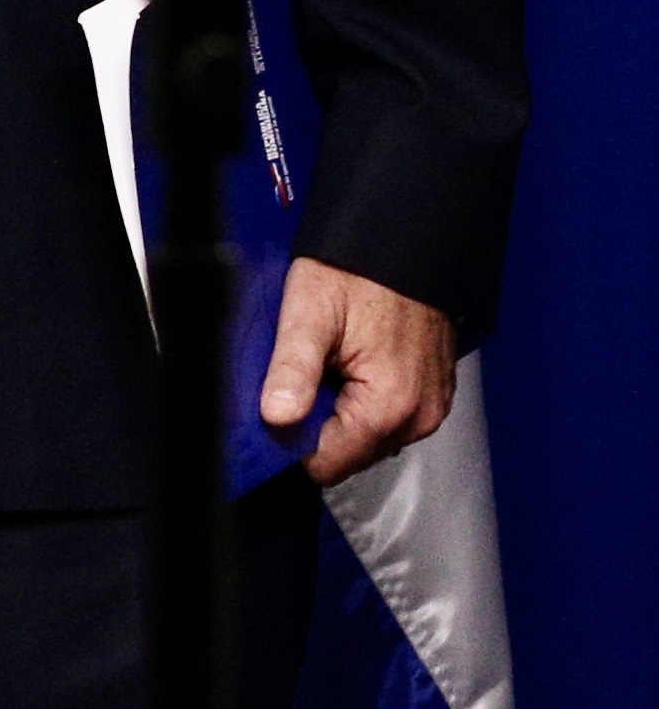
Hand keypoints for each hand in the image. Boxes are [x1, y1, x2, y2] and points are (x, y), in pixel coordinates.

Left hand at [264, 258, 458, 485]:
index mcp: (390, 406)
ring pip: (367, 438)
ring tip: (326, 366)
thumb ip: (293, 370)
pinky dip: (362, 403)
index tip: (276, 409)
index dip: (293, 443)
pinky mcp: (432, 394)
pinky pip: (388, 418)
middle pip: (349, 453)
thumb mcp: (309, 313)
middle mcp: (419, 417)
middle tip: (300, 378)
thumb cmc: (356, 273)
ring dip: (339, 414)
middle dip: (317, 426)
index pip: (329, 463)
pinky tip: (348, 366)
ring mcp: (430, 407)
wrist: (404, 245)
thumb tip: (276, 419)